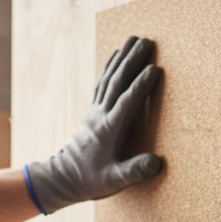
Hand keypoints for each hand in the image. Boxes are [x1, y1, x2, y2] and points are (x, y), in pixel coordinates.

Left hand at [25, 36, 162, 213]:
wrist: (63, 179)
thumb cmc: (91, 181)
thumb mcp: (115, 181)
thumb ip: (135, 171)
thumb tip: (158, 162)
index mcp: (109, 130)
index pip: (127, 102)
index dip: (141, 85)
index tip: (156, 69)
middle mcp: (101, 116)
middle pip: (117, 82)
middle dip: (132, 61)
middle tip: (147, 42)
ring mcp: (95, 112)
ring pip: (108, 78)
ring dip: (122, 58)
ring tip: (134, 40)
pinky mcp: (92, 113)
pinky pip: (102, 84)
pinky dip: (109, 67)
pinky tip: (116, 57)